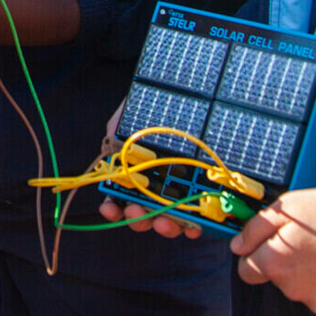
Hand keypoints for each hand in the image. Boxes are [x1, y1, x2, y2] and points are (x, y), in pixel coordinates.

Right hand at [97, 101, 203, 237]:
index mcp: (138, 173)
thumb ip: (117, 137)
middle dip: (139, 220)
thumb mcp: (128, 119)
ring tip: (163, 223)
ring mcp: (181, 189)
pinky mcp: (205, 190)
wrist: (183, 89)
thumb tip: (110, 154)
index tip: (110, 210)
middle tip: (136, 214)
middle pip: (146, 213)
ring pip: (171, 218)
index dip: (115, 209)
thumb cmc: (151, 104)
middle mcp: (158, 185)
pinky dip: (195, 224)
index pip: (122, 198)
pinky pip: (200, 214)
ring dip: (165, 227)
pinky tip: (193, 225)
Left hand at [231, 188, 315, 315]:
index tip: (268, 244)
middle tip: (309, 240)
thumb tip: (237, 244)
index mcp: (276, 262)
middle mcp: (292, 288)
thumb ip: (256, 227)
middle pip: (277, 278)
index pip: (246, 269)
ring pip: (302, 289)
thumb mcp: (290, 205)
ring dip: (310, 274)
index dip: (255, 254)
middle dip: (286, 261)